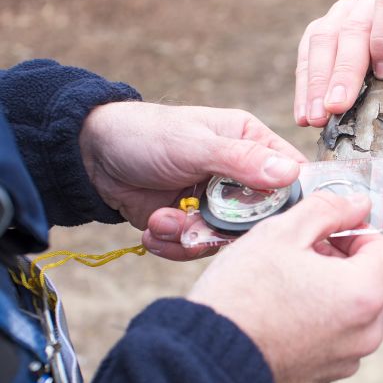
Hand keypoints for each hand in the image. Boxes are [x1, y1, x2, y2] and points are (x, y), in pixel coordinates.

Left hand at [79, 101, 306, 259]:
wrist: (91, 157)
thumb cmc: (145, 134)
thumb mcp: (195, 144)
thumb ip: (242, 160)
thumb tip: (291, 173)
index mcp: (251, 144)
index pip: (291, 175)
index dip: (290, 200)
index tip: (272, 218)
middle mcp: (240, 177)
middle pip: (261, 218)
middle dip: (227, 228)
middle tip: (197, 223)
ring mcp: (217, 203)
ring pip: (228, 238)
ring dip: (191, 237)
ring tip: (162, 222)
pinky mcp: (192, 224)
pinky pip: (198, 248)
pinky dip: (173, 245)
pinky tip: (153, 229)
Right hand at [187, 191, 382, 382]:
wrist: (207, 365)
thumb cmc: (242, 295)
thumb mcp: (282, 232)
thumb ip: (327, 209)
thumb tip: (357, 203)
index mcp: (365, 294)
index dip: (354, 229)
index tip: (322, 229)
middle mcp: (367, 332)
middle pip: (370, 279)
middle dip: (341, 259)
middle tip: (299, 251)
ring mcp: (347, 358)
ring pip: (352, 308)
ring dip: (329, 288)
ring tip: (285, 281)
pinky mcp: (324, 375)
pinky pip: (334, 336)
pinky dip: (317, 319)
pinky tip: (279, 311)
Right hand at [294, 0, 382, 135]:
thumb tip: (365, 121)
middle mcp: (370, 3)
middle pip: (352, 28)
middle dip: (344, 72)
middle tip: (338, 107)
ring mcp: (339, 15)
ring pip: (323, 40)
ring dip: (319, 84)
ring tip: (318, 118)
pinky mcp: (317, 34)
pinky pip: (306, 57)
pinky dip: (306, 90)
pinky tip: (304, 115)